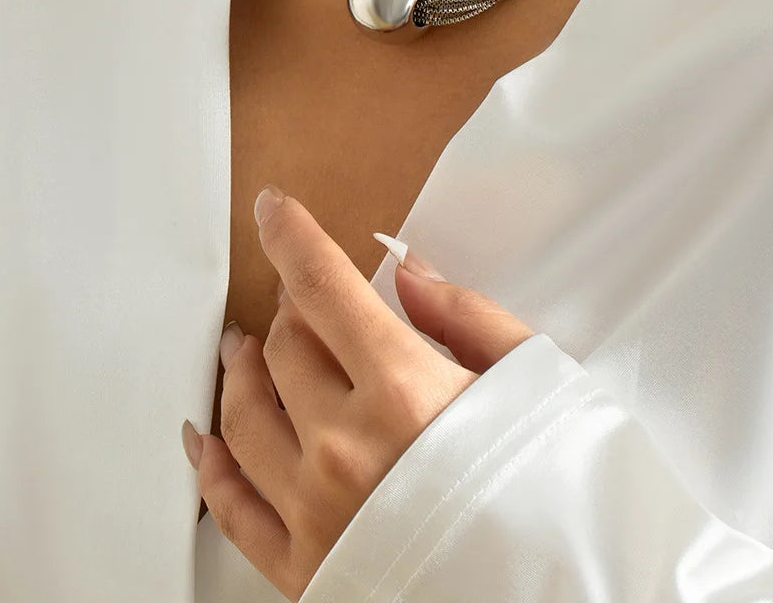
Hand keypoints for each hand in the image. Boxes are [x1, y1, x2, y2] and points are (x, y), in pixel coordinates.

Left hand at [180, 185, 536, 600]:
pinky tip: (205, 439)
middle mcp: (346, 449)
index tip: (274, 209)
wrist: (566, 602)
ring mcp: (317, 513)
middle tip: (296, 295)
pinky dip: (211, 466)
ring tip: (244, 350)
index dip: (291, 237)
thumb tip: (408, 275)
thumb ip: (465, 317)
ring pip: (244, 418)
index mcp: (404, 390)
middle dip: (287, 307)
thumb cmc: (559, 500)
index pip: (322, 287)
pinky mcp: (307, 572)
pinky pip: (233, 510)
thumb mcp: (534, 381)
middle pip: (284, 348)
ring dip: (241, 371)